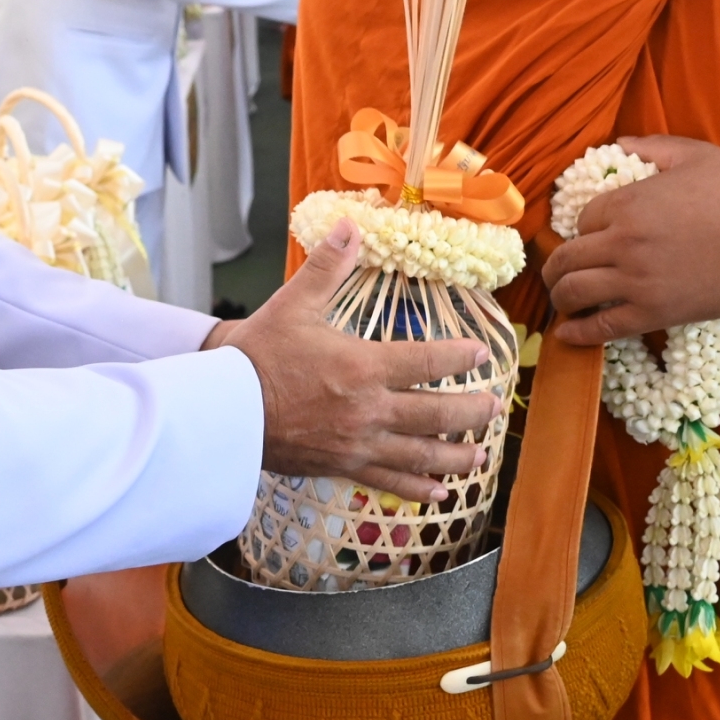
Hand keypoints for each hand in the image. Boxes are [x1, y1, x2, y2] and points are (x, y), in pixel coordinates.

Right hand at [200, 221, 501, 502]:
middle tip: (494, 408)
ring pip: (421, 455)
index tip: (482, 354)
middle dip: (472, 412)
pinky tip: (439, 494)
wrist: (224, 409)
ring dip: (456, 455)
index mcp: (363, 367)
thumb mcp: (294, 304)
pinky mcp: (343, 466)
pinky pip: (390, 482)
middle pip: (437, 414)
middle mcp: (370, 409)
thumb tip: (350, 225)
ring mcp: (359, 443)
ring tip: (480, 453)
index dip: (461, 357)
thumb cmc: (258, 354)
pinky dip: (418, 489)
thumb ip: (328, 266)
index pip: (428, 361)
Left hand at [542, 135, 719, 345]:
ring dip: (560, 297)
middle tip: (557, 272)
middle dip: (556, 267)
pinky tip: (566, 335)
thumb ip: (650, 146)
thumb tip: (618, 144)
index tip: (589, 237)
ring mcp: (635, 281)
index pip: (581, 220)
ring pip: (574, 293)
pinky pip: (602, 328)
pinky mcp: (653, 313)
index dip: (583, 229)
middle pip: (566, 258)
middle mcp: (622, 242)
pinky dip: (577, 333)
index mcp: (626, 203)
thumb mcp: (693, 155)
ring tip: (561, 300)